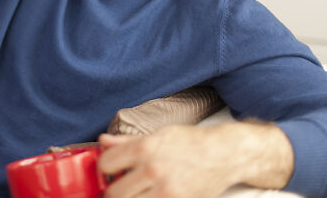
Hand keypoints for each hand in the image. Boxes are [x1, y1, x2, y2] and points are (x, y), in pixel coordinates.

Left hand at [97, 125, 238, 197]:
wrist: (223, 154)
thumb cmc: (191, 143)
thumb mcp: (157, 134)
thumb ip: (127, 141)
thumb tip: (104, 140)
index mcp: (144, 148)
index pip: (106, 163)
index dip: (104, 167)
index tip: (109, 171)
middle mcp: (152, 170)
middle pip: (114, 193)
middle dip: (112, 191)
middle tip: (119, 188)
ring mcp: (165, 191)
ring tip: (135, 193)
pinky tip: (150, 196)